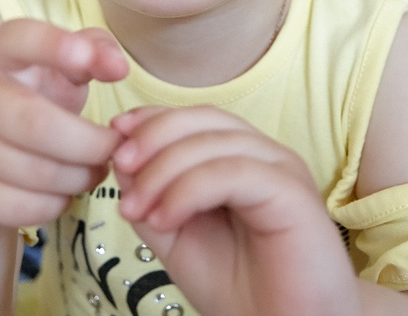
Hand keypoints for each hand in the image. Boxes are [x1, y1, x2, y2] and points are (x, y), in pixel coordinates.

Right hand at [0, 19, 127, 230]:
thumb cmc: (31, 103)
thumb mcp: (60, 73)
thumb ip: (93, 53)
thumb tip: (116, 66)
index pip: (21, 38)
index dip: (59, 47)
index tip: (112, 68)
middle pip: (37, 123)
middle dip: (90, 144)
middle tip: (114, 150)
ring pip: (35, 172)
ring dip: (80, 178)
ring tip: (93, 171)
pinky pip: (22, 206)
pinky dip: (56, 204)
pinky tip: (62, 193)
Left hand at [111, 106, 360, 315]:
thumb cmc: (239, 289)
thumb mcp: (176, 238)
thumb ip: (151, 197)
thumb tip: (121, 159)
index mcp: (241, 158)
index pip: (194, 118)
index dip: (151, 119)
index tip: (113, 138)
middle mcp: (265, 156)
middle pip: (203, 119)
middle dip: (153, 136)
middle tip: (120, 166)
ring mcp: (282, 171)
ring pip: (215, 142)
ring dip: (164, 169)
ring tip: (135, 208)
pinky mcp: (293, 194)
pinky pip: (233, 173)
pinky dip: (189, 189)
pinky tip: (165, 219)